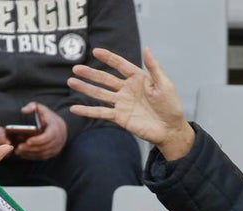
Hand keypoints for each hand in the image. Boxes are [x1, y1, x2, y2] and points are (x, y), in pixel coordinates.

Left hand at [14, 102, 66, 160]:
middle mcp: (58, 140)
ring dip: (30, 153)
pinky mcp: (53, 153)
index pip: (48, 137)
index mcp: (55, 128)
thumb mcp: (42, 109)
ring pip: (43, 153)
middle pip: (44, 147)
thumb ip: (32, 106)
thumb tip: (24, 110)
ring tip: (18, 151)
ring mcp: (56, 148)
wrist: (62, 127)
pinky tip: (23, 155)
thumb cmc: (49, 118)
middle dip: (31, 148)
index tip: (28, 141)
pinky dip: (33, 157)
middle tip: (19, 147)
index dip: (38, 140)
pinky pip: (43, 157)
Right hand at [68, 46, 194, 160]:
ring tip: (71, 81)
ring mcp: (122, 103)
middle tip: (76, 68)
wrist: (171, 130)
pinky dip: (87, 111)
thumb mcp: (165, 85)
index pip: (120, 65)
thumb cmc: (171, 106)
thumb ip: (154, 68)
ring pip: (100, 94)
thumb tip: (147, 49)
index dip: (109, 58)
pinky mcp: (120, 117)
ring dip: (85, 88)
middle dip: (90, 73)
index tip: (95, 50)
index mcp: (138, 79)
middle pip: (105, 79)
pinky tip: (74, 108)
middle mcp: (127, 89)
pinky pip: (101, 112)